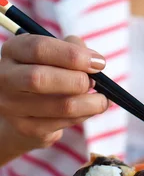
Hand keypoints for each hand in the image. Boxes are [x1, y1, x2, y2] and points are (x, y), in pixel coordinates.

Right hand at [0, 34, 108, 153]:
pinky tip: (91, 109)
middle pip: (39, 79)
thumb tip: (94, 61)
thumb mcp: (56, 50)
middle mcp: (5, 77)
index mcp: (14, 50)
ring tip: (101, 99)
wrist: (26, 103)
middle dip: (76, 80)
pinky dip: (82, 116)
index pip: (39, 48)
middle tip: (96, 81)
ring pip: (56, 106)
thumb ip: (74, 47)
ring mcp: (11, 105)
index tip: (98, 62)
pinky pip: (59, 124)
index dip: (72, 55)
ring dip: (87, 103)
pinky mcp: (24, 127)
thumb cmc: (48, 67)